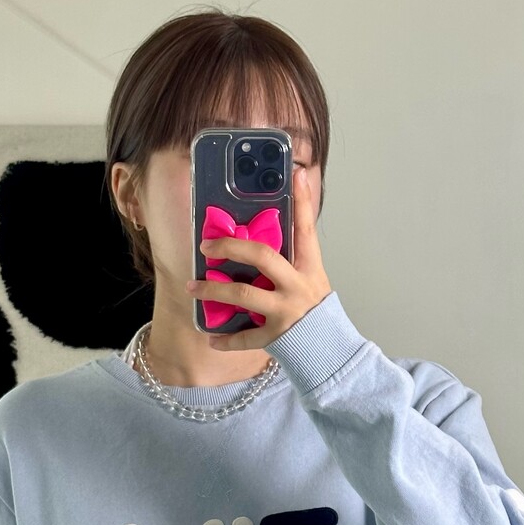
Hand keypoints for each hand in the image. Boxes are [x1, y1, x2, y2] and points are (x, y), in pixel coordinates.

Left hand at [186, 167, 331, 350]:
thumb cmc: (316, 311)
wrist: (330, 349)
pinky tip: (211, 337)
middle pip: (262, 256)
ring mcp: (286, 312)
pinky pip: (244, 337)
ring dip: (213, 290)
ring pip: (242, 295)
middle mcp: (297, 286)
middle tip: (206, 247)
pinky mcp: (276, 336)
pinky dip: (225, 339)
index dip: (302, 201)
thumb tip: (267, 237)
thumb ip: (292, 259)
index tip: (295, 174)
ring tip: (193, 287)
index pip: (306, 229)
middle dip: (230, 247)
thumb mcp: (312, 279)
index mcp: (309, 268)